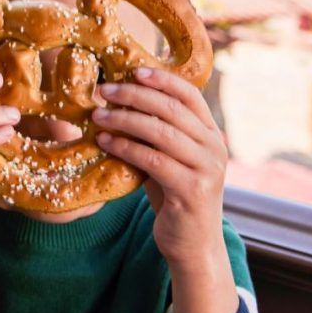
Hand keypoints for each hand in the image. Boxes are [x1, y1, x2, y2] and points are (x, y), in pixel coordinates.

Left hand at [93, 67, 238, 312]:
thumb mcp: (168, 156)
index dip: (162, 78)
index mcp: (211, 133)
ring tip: (96, 115)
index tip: (132, 69)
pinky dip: (125, 147)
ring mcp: (207, 168)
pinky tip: (104, 142)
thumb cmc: (173, 193)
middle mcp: (215, 147)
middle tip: (102, 91)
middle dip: (133, 95)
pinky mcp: (193, 190)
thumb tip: (116, 98)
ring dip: (124, 120)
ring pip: (161, 132)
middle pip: (172, 109)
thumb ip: (155, 130)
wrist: (193, 243)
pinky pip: (154, 159)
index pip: (190, 94)